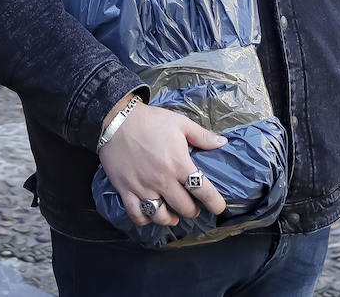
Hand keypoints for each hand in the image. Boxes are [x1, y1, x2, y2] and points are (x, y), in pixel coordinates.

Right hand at [98, 101, 228, 227]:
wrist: (117, 120)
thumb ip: (202, 136)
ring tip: (174, 215)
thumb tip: (222, 143)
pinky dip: (145, 220)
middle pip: (184, 208)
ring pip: (161, 216)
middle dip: (193, 210)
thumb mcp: (180, 123)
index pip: (203, 191)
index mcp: (179, 164)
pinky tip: (150, 215)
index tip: (219, 208)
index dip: (215, 203)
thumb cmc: (151, 121)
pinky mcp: (126, 190)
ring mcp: (143, 188)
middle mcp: (162, 180)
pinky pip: (137, 215)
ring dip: (171, 218)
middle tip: (193, 206)